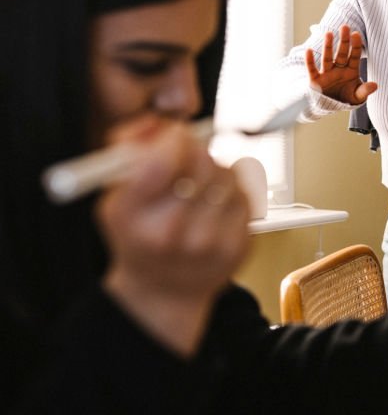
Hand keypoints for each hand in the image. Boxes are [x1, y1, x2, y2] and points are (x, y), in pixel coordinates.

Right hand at [97, 116, 250, 356]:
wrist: (164, 291)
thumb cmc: (139, 238)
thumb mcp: (116, 196)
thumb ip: (129, 150)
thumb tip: (160, 123)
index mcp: (133, 217)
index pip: (163, 161)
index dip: (173, 139)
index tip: (173, 138)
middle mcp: (172, 233)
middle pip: (202, 163)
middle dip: (195, 152)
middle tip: (187, 157)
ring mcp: (210, 243)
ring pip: (228, 176)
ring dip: (215, 171)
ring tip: (198, 186)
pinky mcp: (239, 246)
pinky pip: (246, 197)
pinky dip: (232, 193)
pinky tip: (214, 206)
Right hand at [304, 24, 377, 104]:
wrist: (330, 107)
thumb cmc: (345, 99)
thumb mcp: (357, 97)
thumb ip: (364, 91)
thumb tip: (375, 85)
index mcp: (351, 70)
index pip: (354, 56)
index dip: (356, 45)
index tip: (356, 34)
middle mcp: (339, 69)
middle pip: (342, 53)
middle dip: (344, 41)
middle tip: (345, 27)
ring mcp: (327, 73)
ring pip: (327, 58)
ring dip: (328, 46)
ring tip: (329, 34)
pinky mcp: (315, 80)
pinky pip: (312, 69)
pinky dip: (309, 61)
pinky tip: (309, 50)